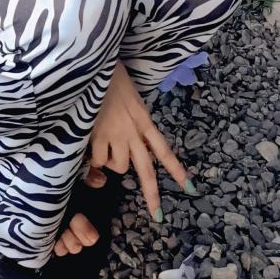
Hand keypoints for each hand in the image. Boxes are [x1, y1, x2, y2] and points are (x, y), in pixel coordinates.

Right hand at [87, 61, 189, 218]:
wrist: (94, 62)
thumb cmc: (111, 74)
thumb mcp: (130, 97)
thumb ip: (132, 119)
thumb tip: (127, 138)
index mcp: (144, 119)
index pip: (164, 149)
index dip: (177, 169)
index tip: (190, 188)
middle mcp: (133, 131)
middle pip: (146, 170)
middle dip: (152, 195)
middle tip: (158, 216)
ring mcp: (114, 134)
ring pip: (119, 167)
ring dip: (112, 165)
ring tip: (104, 151)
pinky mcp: (95, 133)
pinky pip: (97, 160)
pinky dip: (93, 160)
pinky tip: (89, 149)